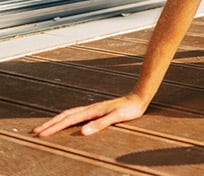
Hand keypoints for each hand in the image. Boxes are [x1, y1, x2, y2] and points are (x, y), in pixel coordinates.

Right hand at [34, 93, 149, 137]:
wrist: (139, 98)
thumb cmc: (129, 109)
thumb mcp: (116, 117)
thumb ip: (100, 124)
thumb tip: (82, 132)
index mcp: (91, 111)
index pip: (68, 120)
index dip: (53, 127)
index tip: (40, 134)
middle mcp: (89, 109)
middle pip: (64, 116)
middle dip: (49, 124)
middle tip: (35, 132)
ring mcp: (92, 109)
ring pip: (69, 114)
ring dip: (56, 121)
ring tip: (45, 127)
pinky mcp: (96, 111)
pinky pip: (76, 115)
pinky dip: (66, 119)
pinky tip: (66, 122)